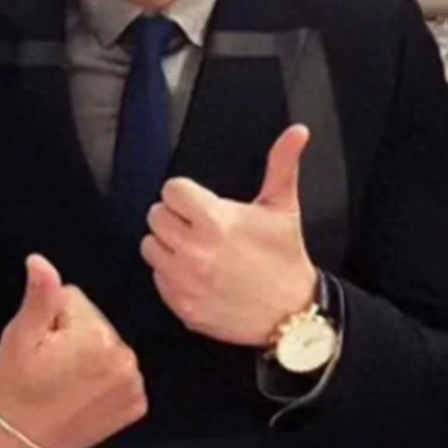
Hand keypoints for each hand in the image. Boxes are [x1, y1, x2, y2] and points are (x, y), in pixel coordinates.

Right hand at [0, 255, 146, 447]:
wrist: (18, 441)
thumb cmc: (15, 386)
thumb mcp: (20, 336)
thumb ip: (40, 296)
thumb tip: (40, 260)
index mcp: (95, 336)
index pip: (73, 297)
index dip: (51, 316)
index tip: (41, 343)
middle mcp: (124, 358)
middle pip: (93, 319)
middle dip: (71, 333)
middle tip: (50, 362)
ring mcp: (133, 384)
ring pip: (106, 341)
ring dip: (88, 353)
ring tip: (63, 377)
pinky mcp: (135, 403)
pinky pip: (120, 369)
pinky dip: (104, 377)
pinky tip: (82, 392)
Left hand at [140, 125, 317, 346]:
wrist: (293, 316)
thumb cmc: (284, 257)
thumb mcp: (282, 207)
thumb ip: (282, 164)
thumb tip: (298, 130)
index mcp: (214, 220)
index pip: (171, 190)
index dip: (185, 194)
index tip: (200, 204)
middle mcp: (194, 250)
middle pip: (155, 215)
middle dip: (174, 217)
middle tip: (198, 226)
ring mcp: (184, 280)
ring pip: (149, 246)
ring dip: (167, 244)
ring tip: (195, 248)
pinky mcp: (180, 306)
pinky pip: (157, 278)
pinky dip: (171, 275)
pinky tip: (196, 274)